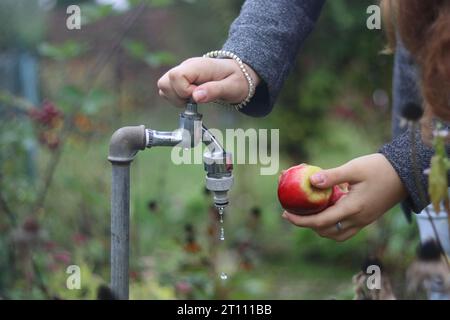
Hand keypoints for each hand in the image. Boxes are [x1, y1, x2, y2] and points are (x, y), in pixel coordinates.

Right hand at [157, 57, 259, 106]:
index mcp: (198, 66)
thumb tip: (196, 97)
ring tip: (193, 99)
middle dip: (177, 97)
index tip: (198, 96)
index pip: (176, 76)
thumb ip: (214, 91)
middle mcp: (186, 67)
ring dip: (175, 98)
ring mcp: (182, 72)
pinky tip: (190, 99)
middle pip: (164, 82)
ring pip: (163, 86)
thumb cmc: (237, 80)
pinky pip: (167, 89)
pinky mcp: (180, 79)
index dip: (184, 91)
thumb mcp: (231, 87)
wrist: (239, 74)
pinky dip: (175, 98)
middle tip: (195, 99)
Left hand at [282, 154, 406, 240]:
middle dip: (307, 225)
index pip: (321, 221)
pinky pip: (345, 228)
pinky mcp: (367, 217)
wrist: (406, 174)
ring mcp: (363, 221)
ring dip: (320, 227)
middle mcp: (358, 219)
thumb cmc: (379, 168)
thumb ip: (332, 176)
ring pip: (336, 234)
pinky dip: (331, 224)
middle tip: (292, 212)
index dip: (301, 220)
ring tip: (306, 214)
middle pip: (326, 231)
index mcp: (353, 208)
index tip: (285, 213)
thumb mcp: (354, 169)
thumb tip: (310, 181)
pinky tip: (324, 208)